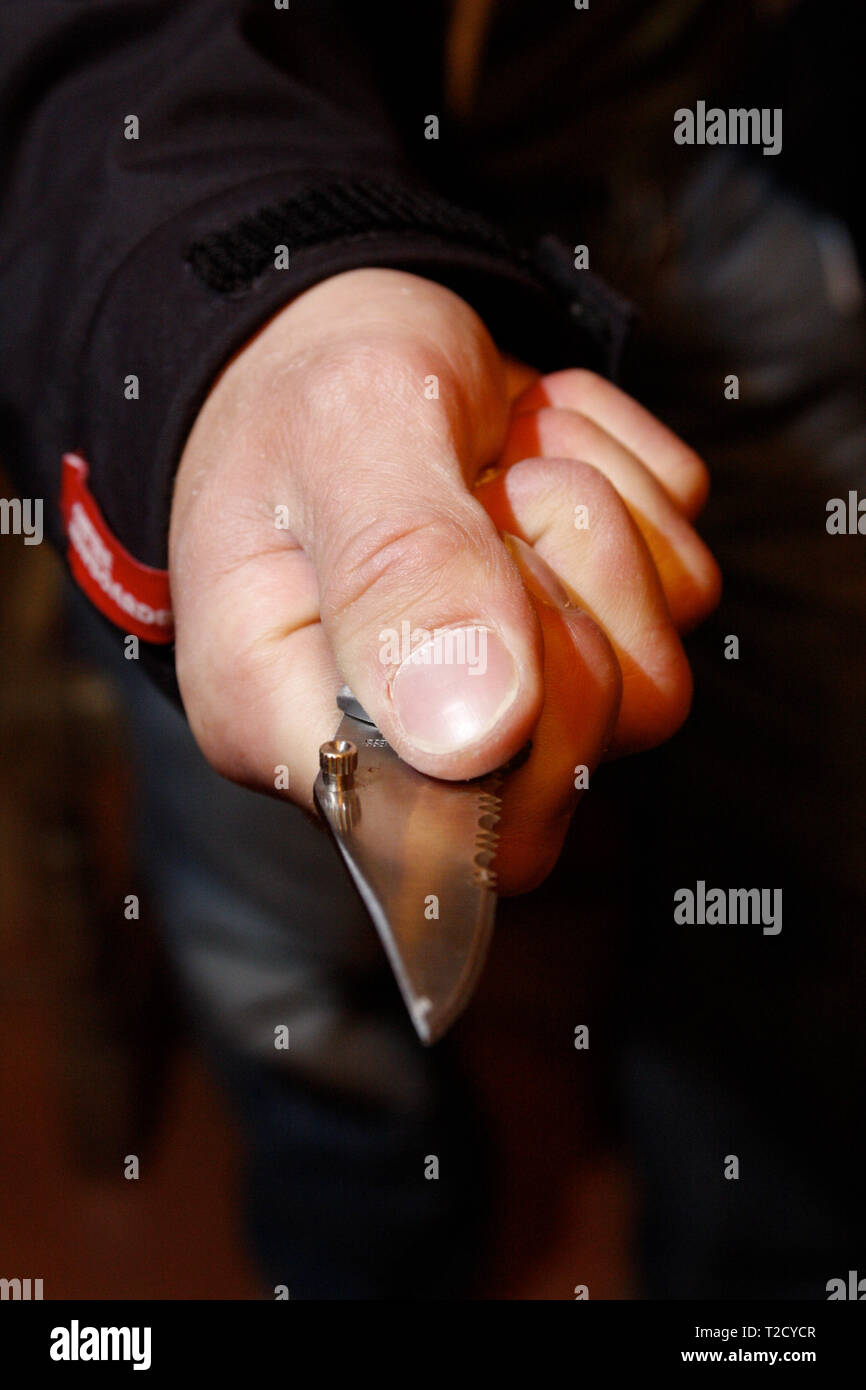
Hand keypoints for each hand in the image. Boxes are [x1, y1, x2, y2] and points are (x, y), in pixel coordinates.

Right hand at [169, 268, 719, 892]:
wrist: (342, 331)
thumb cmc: (310, 389)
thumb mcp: (342, 436)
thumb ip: (401, 572)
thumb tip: (474, 736)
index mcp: (292, 721)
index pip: (442, 836)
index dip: (514, 713)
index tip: (482, 551)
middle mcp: (403, 745)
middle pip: (571, 766)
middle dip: (564, 591)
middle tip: (487, 486)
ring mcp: (505, 704)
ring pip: (650, 686)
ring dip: (604, 532)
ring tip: (508, 459)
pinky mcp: (578, 642)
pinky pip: (681, 594)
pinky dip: (637, 496)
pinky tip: (541, 455)